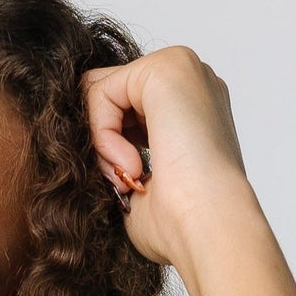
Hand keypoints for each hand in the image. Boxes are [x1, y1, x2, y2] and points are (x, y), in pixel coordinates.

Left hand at [82, 46, 260, 275]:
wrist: (209, 227)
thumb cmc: (180, 222)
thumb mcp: (139, 180)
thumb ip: (118, 152)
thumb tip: (87, 144)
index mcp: (190, 107)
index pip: (124, 108)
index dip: (112, 147)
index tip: (129, 184)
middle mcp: (190, 80)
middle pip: (110, 95)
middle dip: (104, 141)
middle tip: (125, 182)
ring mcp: (180, 68)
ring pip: (101, 92)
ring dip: (102, 142)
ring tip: (129, 177)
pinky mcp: (164, 68)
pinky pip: (100, 92)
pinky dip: (102, 134)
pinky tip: (129, 164)